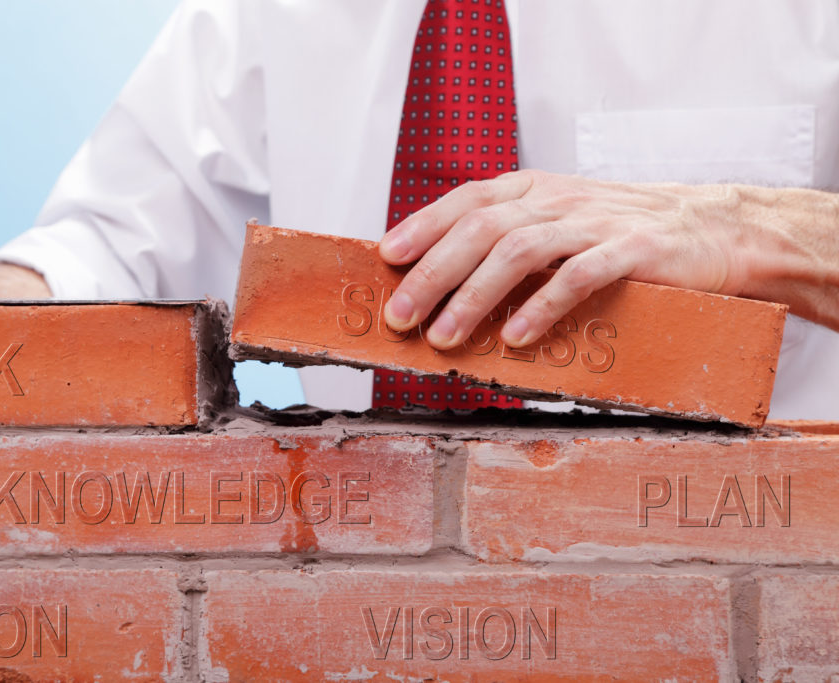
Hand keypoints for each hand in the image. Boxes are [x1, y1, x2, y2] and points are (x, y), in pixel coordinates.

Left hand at [378, 170, 752, 348]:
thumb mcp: (559, 223)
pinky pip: (578, 277)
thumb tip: (442, 280)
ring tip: (445, 336)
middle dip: (433, 274)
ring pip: (519, 252)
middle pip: (480, 229)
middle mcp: (556, 200)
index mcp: (534, 190)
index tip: (386, 259)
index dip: (422, 227)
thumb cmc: (620, 234)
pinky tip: (516, 337)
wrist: (711, 229)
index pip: (466, 200)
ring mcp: (594, 223)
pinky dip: (541, 307)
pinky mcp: (633, 251)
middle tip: (400, 316)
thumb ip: (510, 239)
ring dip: (474, 296)